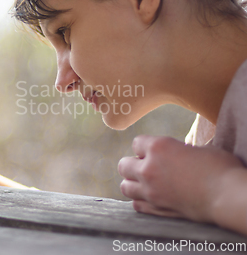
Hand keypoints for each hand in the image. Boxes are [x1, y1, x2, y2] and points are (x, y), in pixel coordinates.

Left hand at [118, 135, 243, 222]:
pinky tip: (151, 197)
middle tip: (147, 167)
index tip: (156, 151)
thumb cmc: (220, 169)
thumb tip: (177, 153)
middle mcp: (148, 168)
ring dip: (133, 183)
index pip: (136, 143)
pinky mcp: (156, 208)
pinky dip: (140, 201)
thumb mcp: (199, 149)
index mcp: (158, 147)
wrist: (228, 197)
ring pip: (125, 186)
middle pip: (123, 165)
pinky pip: (136, 205)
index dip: (146, 147)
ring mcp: (150, 190)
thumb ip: (179, 150)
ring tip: (146, 183)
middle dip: (133, 164)